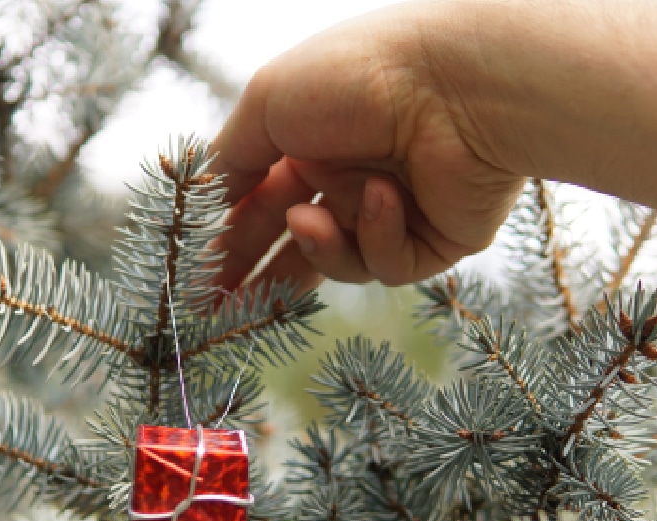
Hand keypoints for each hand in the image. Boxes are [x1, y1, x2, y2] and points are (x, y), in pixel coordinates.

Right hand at [209, 1, 525, 292]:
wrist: (457, 83)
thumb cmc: (359, 75)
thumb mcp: (268, 103)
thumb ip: (230, 157)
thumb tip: (204, 198)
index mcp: (313, 138)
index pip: (261, 201)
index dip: (229, 240)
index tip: (199, 278)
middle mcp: (355, 173)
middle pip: (300, 243)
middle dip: (262, 275)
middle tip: (225, 309)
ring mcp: (398, 210)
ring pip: (342, 261)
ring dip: (323, 244)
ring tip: (313, 218)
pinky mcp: (439, 240)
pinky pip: (390, 264)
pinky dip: (381, 234)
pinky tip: (389, 198)